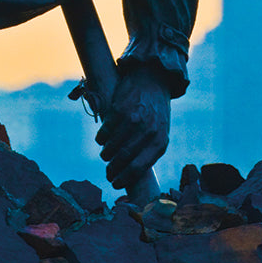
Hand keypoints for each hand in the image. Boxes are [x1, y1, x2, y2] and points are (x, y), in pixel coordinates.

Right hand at [95, 61, 170, 190]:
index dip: (124, 179)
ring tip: (105, 156)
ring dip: (106, 154)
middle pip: (124, 159)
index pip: (139, 168)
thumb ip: (149, 150)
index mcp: (160, 141)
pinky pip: (106, 130)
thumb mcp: (160, 131)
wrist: (153, 79)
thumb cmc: (156, 110)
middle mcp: (148, 131)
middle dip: (113, 170)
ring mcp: (134, 119)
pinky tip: (100, 140)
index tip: (115, 184)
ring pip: (113, 146)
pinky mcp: (121, 108)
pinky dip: (101, 138)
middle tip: (108, 174)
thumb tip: (131, 173)